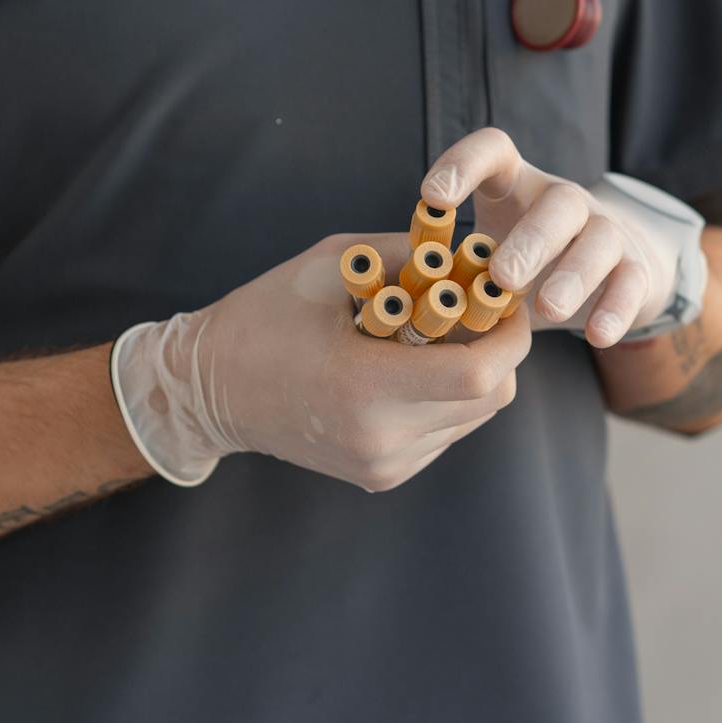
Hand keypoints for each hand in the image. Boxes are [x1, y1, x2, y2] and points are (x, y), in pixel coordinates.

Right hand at [111, 232, 531, 489]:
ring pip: (473, 419)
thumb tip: (471, 247)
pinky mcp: (382, 476)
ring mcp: (383, 465)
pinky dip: (447, 399)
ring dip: (476, 375)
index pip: (478, 374)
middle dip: (502, 351)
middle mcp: (381, 438)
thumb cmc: (265, 316)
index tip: (510, 302)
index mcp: (365, 386)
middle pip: (490, 399)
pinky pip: (445, 434)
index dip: (510, 336)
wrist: (210, 390)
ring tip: (444, 337)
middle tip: (485, 311)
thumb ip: (405, 253)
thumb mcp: (330, 265)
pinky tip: (415, 369)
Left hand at [420, 128, 701, 347]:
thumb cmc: (522, 259)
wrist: (608, 267)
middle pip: (558, 203)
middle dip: (530, 239)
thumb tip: (394, 297)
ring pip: (599, 240)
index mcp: (517, 184)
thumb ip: (450, 261)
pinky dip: (616, 308)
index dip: (463, 165)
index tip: (433, 197)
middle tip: (500, 277)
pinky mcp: (635, 268)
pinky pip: (631, 283)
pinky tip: (596, 336)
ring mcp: (605, 230)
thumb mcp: (484, 250)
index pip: (493, 150)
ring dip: (573, 274)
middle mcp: (564, 199)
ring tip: (546, 309)